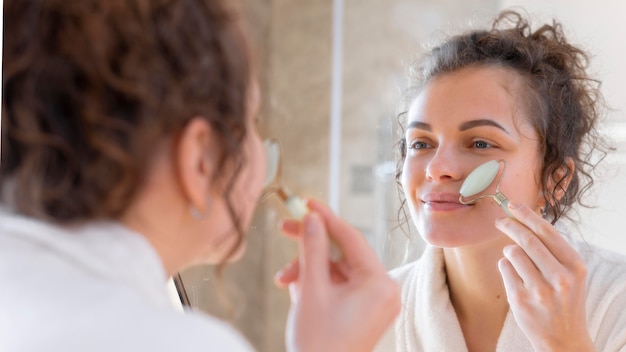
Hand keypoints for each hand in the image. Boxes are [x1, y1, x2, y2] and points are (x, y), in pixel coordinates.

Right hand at [275, 199, 399, 351]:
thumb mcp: (311, 289)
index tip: (307, 202)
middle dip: (311, 247)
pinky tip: (296, 289)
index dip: (326, 217)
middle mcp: (383, 291)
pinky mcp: (364, 312)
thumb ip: (312, 248)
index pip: (352, 238)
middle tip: (286, 229)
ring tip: (285, 280)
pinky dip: (317, 285)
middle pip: (343, 254)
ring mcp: (375, 302)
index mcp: (379, 284)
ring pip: (338, 270)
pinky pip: (340, 287)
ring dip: (309, 270)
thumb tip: (311, 218)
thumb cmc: (318, 342)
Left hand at [496, 201, 594, 351]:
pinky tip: (516, 278)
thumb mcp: (569, 274)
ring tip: (516, 261)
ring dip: (509, 251)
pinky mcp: (520, 299)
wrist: (564, 338)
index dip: (526, 215)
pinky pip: (504, 268)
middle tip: (499, 221)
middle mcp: (560, 277)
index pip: (547, 231)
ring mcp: (540, 290)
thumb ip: (552, 249)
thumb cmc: (564, 299)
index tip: (512, 204)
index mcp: (575, 266)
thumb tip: (526, 218)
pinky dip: (506, 267)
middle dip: (509, 225)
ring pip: (512, 252)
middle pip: (526, 239)